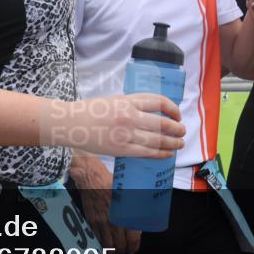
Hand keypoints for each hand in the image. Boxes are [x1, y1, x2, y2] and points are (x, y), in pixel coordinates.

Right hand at [48, 94, 184, 158]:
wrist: (70, 123)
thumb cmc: (90, 111)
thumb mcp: (114, 100)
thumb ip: (132, 105)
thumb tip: (152, 113)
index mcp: (128, 101)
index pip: (159, 101)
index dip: (172, 108)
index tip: (177, 114)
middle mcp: (130, 116)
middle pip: (163, 123)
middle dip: (177, 128)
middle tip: (182, 131)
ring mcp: (126, 134)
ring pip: (158, 140)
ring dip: (173, 142)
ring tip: (180, 143)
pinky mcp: (122, 149)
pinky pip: (148, 153)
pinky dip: (161, 153)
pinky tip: (167, 153)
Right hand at [70, 154, 140, 253]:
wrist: (92, 177)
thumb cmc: (112, 181)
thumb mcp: (130, 190)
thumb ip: (136, 206)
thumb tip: (144, 217)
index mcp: (126, 213)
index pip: (132, 238)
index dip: (133, 246)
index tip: (133, 249)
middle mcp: (114, 220)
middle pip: (120, 244)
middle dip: (123, 249)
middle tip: (125, 250)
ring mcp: (101, 222)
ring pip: (107, 244)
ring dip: (112, 249)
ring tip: (114, 249)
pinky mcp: (91, 220)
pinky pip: (96, 238)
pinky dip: (100, 243)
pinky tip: (103, 243)